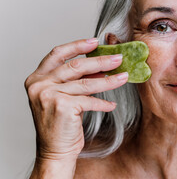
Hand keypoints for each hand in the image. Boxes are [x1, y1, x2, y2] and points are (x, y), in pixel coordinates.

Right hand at [24, 38, 127, 177]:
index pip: (58, 54)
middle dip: (101, 61)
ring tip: (123, 77)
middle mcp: (39, 84)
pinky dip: (103, 103)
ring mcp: (49, 95)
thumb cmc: (60, 123)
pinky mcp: (62, 106)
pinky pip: (90, 101)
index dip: (77, 45)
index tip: (95, 41)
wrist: (55, 150)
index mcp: (37, 78)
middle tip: (118, 59)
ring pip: (87, 83)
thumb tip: (100, 66)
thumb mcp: (63, 96)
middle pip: (76, 66)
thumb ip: (75, 80)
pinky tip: (112, 105)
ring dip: (109, 80)